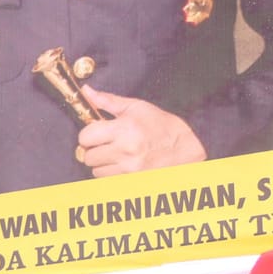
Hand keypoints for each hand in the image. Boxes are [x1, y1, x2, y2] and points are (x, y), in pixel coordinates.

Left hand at [77, 88, 205, 175]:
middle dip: (94, 149)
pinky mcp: (131, 181)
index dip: (88, 134)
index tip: (96, 132)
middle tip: (107, 144)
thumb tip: (87, 92)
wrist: (187, 150)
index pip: (85, 137)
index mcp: (125, 129)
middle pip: (87, 156)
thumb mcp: (137, 108)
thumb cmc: (163, 127)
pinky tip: (123, 164)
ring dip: (102, 163)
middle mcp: (125, 150)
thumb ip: (108, 101)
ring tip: (118, 154)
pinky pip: (107, 180)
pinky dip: (111, 173)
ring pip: (95, 171)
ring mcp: (128, 169)